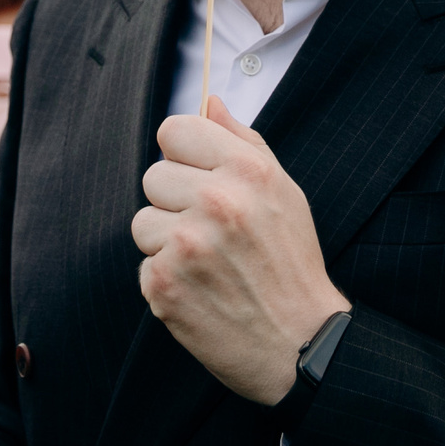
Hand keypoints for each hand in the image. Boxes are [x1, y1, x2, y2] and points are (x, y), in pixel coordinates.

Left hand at [132, 96, 349, 404]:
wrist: (302, 345)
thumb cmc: (292, 265)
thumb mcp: (284, 192)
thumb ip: (243, 142)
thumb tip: (210, 101)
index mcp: (247, 170)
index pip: (174, 130)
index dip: (183, 156)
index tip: (198, 178)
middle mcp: (216, 201)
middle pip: (153, 176)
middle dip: (175, 203)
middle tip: (211, 233)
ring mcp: (187, 244)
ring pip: (142, 222)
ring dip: (166, 243)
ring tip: (207, 265)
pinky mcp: (165, 284)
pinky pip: (144, 264)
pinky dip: (167, 280)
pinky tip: (201, 290)